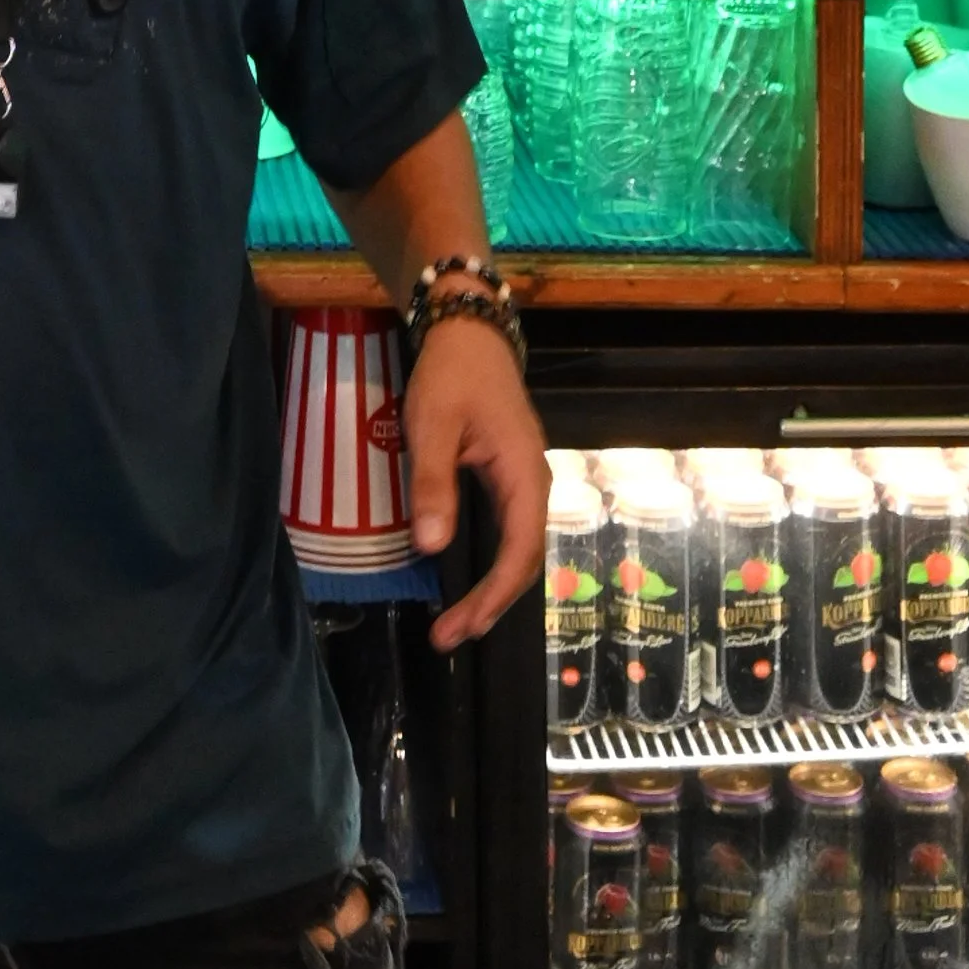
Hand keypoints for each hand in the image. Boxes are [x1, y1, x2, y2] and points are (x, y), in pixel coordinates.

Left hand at [404, 317, 547, 651]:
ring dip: (492, 590)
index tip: (458, 627)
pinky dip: (493, 566)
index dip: (491, 596)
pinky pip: (510, 533)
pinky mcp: (512, 478)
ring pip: (519, 550)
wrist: (469, 332)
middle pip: (524, 561)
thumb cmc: (451, 374)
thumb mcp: (433, 424)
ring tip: (457, 623)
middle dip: (490, 604)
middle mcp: (536, 484)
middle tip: (448, 637)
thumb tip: (434, 547)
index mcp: (526, 474)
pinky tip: (470, 581)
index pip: (518, 553)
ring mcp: (526, 481)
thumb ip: (434, 483)